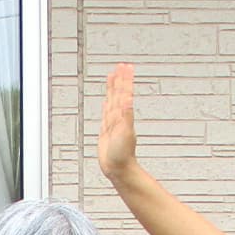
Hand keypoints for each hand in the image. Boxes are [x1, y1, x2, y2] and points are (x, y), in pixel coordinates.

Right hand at [97, 63, 138, 181]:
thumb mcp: (125, 133)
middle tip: (121, 66)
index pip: (124, 93)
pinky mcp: (107, 131)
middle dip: (119, 80)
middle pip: (118, 94)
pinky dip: (107, 105)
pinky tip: (107, 101)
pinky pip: (106, 114)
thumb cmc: (123, 155)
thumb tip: (128, 99)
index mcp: (123, 115)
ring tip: (113, 77)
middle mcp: (118, 117)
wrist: (118, 169)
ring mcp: (113, 124)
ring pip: (112, 101)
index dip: (124, 80)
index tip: (125, 67)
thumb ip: (126, 115)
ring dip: (113, 89)